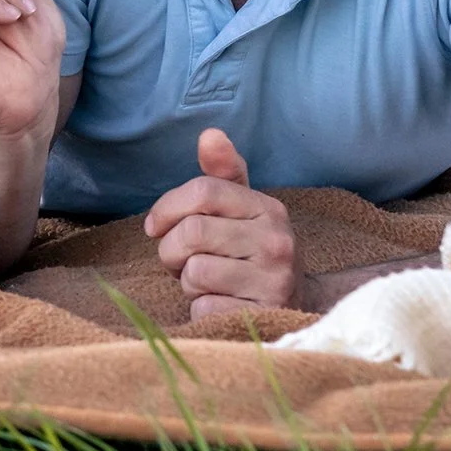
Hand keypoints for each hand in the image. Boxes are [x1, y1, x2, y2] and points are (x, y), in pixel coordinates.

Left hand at [144, 129, 303, 319]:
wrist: (295, 304)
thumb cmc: (252, 249)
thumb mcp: (241, 209)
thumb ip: (223, 172)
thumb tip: (209, 134)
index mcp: (268, 208)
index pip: (202, 191)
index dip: (166, 208)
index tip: (155, 226)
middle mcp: (277, 241)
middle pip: (191, 234)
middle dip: (171, 251)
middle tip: (180, 261)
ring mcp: (275, 281)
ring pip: (195, 272)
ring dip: (187, 282)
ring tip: (206, 282)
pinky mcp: (263, 316)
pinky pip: (204, 308)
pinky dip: (200, 309)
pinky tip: (220, 304)